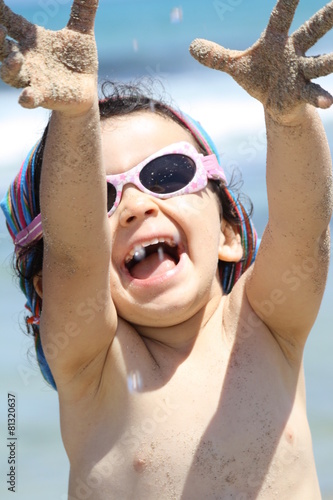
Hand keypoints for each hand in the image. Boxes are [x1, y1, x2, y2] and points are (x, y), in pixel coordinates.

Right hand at [0, 0, 98, 111]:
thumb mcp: (82, 32)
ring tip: (15, 58)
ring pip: (11, 74)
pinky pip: (30, 99)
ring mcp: (33, 79)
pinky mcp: (44, 96)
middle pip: (3, 48)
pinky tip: (27, 95)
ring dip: (9, 67)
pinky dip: (27, 98)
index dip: (1, 10)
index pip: (10, 21)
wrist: (88, 90)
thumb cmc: (79, 61)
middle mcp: (27, 59)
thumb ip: (83, 8)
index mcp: (32, 40)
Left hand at [190, 0, 332, 120]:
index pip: (282, 14)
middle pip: (313, 29)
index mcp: (277, 40)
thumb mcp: (235, 67)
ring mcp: (301, 72)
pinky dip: (321, 98)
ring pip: (321, 62)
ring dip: (332, 59)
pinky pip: (313, 93)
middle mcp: (294, 52)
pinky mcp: (302, 92)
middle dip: (328, 16)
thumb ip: (216, 56)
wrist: (275, 104)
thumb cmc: (260, 78)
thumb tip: (191, 46)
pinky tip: (329, 102)